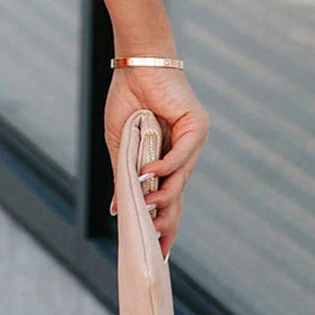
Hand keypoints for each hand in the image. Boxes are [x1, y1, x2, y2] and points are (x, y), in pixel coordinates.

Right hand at [105, 64, 208, 261]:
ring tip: (147, 210)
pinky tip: (149, 175)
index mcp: (166, 159)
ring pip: (181, 178)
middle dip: (167, 221)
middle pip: (178, 195)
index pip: (168, 198)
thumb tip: (118, 209)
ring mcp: (192, 142)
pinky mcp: (196, 126)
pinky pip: (182, 154)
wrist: (136, 65)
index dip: (163, 223)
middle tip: (156, 243)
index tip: (158, 250)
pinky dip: (165, 166)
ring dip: (164, 196)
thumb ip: (123, 175)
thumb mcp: (119, 144)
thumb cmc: (128, 100)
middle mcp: (184, 154)